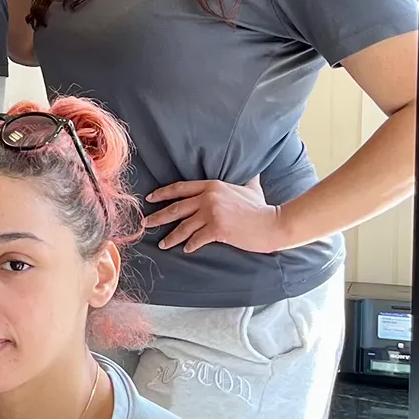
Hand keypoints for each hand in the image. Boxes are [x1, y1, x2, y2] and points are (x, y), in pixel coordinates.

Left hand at [145, 176, 283, 252]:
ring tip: (162, 244)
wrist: (273, 223)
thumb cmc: (261, 207)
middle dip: (158, 217)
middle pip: (176, 208)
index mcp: (212, 186)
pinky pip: (197, 239)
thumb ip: (242, 179)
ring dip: (171, 237)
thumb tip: (249, 168)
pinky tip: (186, 249)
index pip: (180, 188)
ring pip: (183, 226)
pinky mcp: (217, 229)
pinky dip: (190, 245)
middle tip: (145, 223)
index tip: (150, 199)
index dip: (163, 193)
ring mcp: (212, 213)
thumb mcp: (249, 188)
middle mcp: (208, 197)